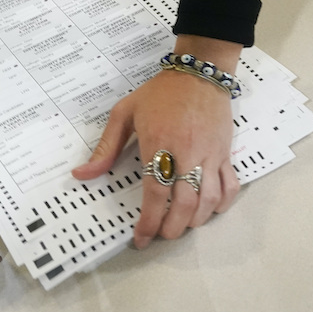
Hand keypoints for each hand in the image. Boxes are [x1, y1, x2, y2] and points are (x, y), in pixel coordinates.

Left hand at [72, 37, 240, 245]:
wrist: (199, 72)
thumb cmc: (160, 93)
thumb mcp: (125, 113)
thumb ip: (105, 147)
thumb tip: (82, 175)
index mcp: (160, 145)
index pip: (155, 194)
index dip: (148, 222)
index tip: (141, 238)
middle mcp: (188, 154)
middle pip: (184, 204)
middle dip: (172, 228)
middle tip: (161, 234)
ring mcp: (210, 154)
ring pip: (208, 200)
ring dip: (196, 220)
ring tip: (183, 225)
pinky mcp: (226, 151)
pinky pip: (230, 185)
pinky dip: (222, 203)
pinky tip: (210, 210)